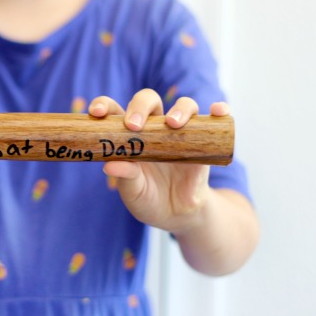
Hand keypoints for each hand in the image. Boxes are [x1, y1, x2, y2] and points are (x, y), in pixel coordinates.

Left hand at [89, 90, 229, 233]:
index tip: (97, 112)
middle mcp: (154, 127)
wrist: (178, 215)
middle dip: (140, 106)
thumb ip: (125, 178)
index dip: (104, 105)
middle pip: (149, 100)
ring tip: (173, 124)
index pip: (115, 110)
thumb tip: (110, 165)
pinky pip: (214, 119)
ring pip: (183, 105)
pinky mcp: (203, 140)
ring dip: (179, 109)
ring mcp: (181, 132)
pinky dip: (219, 110)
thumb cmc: (149, 199)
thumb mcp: (134, 193)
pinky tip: (218, 112)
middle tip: (134, 125)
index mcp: (130, 135)